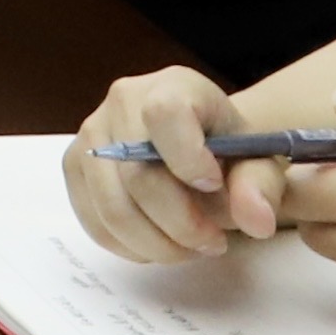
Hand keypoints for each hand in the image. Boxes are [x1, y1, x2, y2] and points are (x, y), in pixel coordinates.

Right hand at [65, 67, 278, 261]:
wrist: (200, 149)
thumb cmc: (229, 153)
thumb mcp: (259, 164)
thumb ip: (260, 188)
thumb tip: (255, 219)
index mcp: (173, 86)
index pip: (164, 114)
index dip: (187, 158)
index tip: (212, 185)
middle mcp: (122, 101)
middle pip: (138, 176)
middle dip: (180, 224)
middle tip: (213, 243)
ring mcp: (91, 134)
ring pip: (113, 207)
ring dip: (157, 243)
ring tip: (189, 248)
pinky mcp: (75, 166)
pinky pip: (94, 221)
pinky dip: (130, 246)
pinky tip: (159, 243)